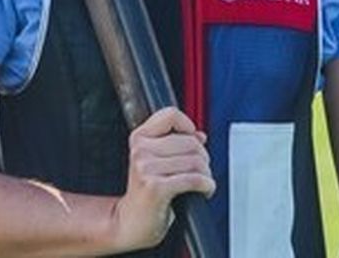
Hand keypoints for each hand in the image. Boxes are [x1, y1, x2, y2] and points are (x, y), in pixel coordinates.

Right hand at [108, 106, 214, 251]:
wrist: (130, 222)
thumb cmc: (145, 194)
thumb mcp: (155, 162)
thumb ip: (176, 144)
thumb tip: (200, 135)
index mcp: (139, 138)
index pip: (170, 115)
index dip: (187, 126)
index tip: (193, 139)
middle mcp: (140, 150)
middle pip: (191, 142)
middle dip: (203, 159)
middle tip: (199, 171)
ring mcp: (146, 168)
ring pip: (196, 161)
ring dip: (206, 175)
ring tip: (201, 183)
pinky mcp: (156, 187)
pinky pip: (195, 180)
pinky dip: (207, 186)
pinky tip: (204, 191)